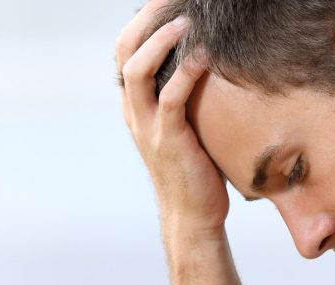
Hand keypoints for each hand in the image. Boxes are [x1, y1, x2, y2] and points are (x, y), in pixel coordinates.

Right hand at [117, 2, 228, 239]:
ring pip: (138, 70)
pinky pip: (171, 99)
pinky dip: (187, 73)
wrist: (193, 214)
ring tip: (187, 20)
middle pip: (124, 50)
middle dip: (146, 19)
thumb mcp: (187, 124)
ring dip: (161, 41)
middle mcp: (134, 110)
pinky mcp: (168, 140)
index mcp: (135, 103)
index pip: (126, 49)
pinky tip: (206, 56)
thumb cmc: (197, 168)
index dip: (142, 20)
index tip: (166, 0)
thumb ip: (186, 96)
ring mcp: (148, 126)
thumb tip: (209, 63)